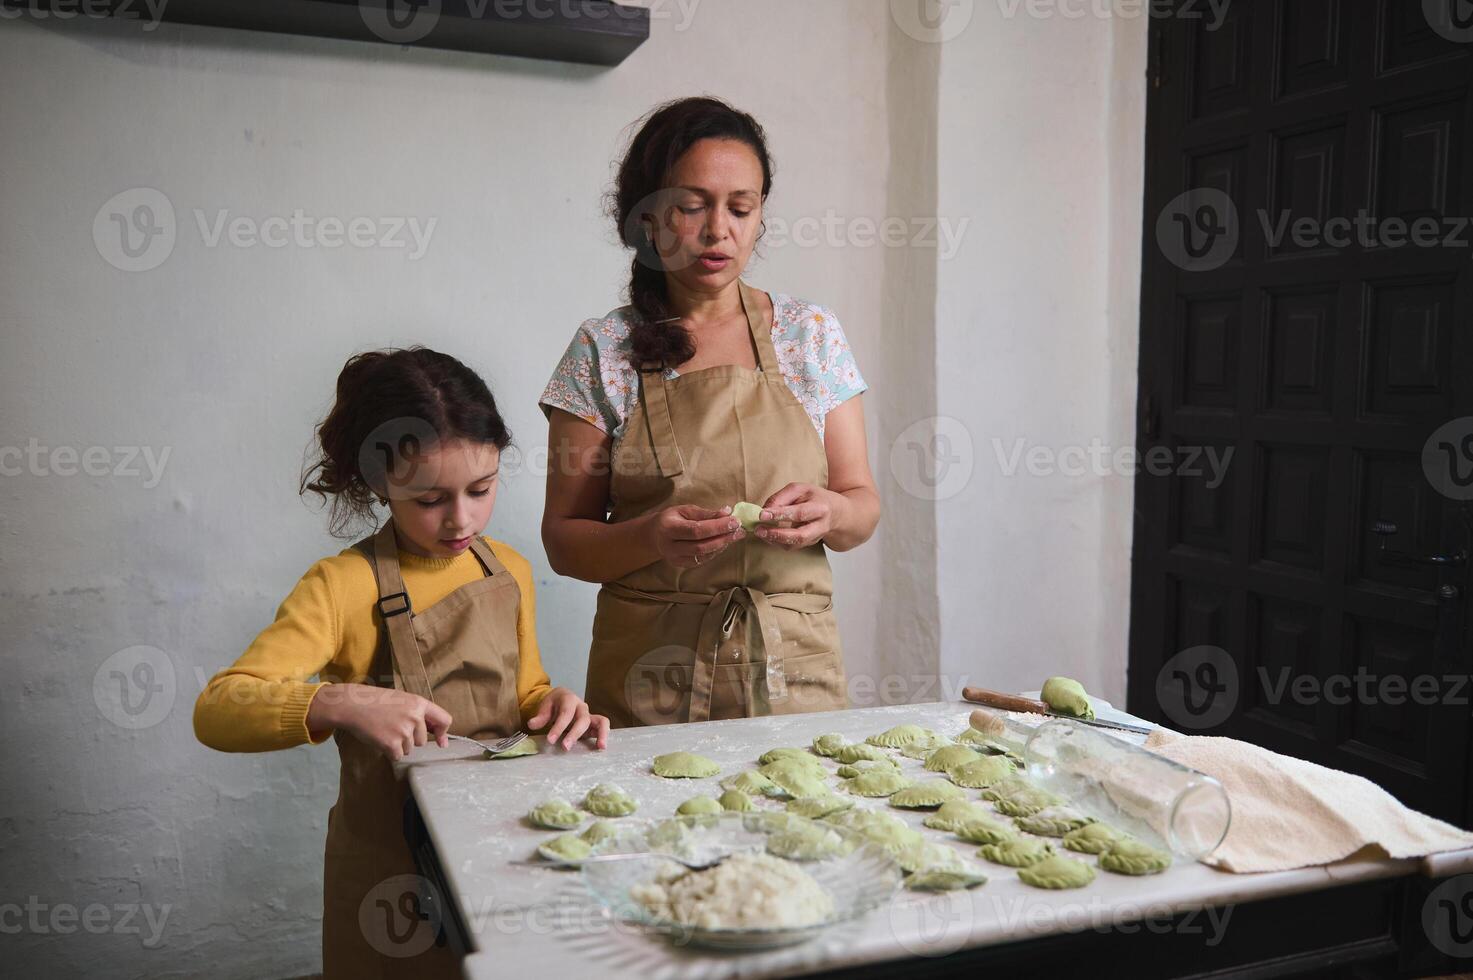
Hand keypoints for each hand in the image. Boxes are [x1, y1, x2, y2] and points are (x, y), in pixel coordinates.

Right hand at [306, 682, 451, 761]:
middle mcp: (415, 717)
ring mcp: (404, 731)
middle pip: (421, 741)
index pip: (444, 720)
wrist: (352, 705)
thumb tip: (441, 741)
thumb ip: (420, 715)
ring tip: (383, 729)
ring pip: (409, 749)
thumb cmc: (376, 702)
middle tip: (392, 726)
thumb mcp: (402, 700)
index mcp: (419, 703)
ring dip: (397, 744)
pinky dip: (388, 752)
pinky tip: (379, 739)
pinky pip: (397, 756)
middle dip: (409, 738)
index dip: (442, 733)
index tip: (440, 742)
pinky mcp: (392, 744)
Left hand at [527, 687, 609, 749]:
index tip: (550, 740)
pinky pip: (603, 727)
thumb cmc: (554, 704)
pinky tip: (601, 747)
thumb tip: (531, 724)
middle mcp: (582, 707)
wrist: (562, 699)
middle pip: (582, 719)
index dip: (558, 727)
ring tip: (600, 747)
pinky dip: (604, 736)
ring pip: (601, 721)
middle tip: (565, 747)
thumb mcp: (545, 707)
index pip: (565, 713)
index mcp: (569, 700)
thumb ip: (540, 717)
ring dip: (601, 734)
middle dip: (574, 734)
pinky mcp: (594, 724)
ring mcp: (590, 715)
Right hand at [647, 503, 744, 568]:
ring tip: (735, 535)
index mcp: (668, 528)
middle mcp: (670, 546)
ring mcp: (675, 558)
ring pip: (703, 555)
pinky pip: (702, 560)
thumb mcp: (685, 510)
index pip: (696, 530)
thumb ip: (705, 513)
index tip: (734, 521)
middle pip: (701, 545)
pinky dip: (716, 551)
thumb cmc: (671, 519)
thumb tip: (727, 512)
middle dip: (723, 538)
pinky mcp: (681, 565)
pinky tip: (724, 542)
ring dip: (722, 545)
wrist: (654, 535)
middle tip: (739, 530)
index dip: (717, 527)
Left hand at [754, 483, 844, 550]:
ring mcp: (816, 536)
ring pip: (796, 544)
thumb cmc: (814, 497)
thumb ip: (781, 497)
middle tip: (759, 530)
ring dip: (775, 540)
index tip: (761, 514)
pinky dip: (778, 542)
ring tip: (760, 533)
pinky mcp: (810, 543)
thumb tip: (764, 510)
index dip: (780, 514)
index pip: (799, 512)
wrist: (835, 512)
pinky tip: (767, 536)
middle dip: (777, 534)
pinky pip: (793, 547)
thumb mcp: (800, 489)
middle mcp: (821, 524)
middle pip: (800, 534)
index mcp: (820, 506)